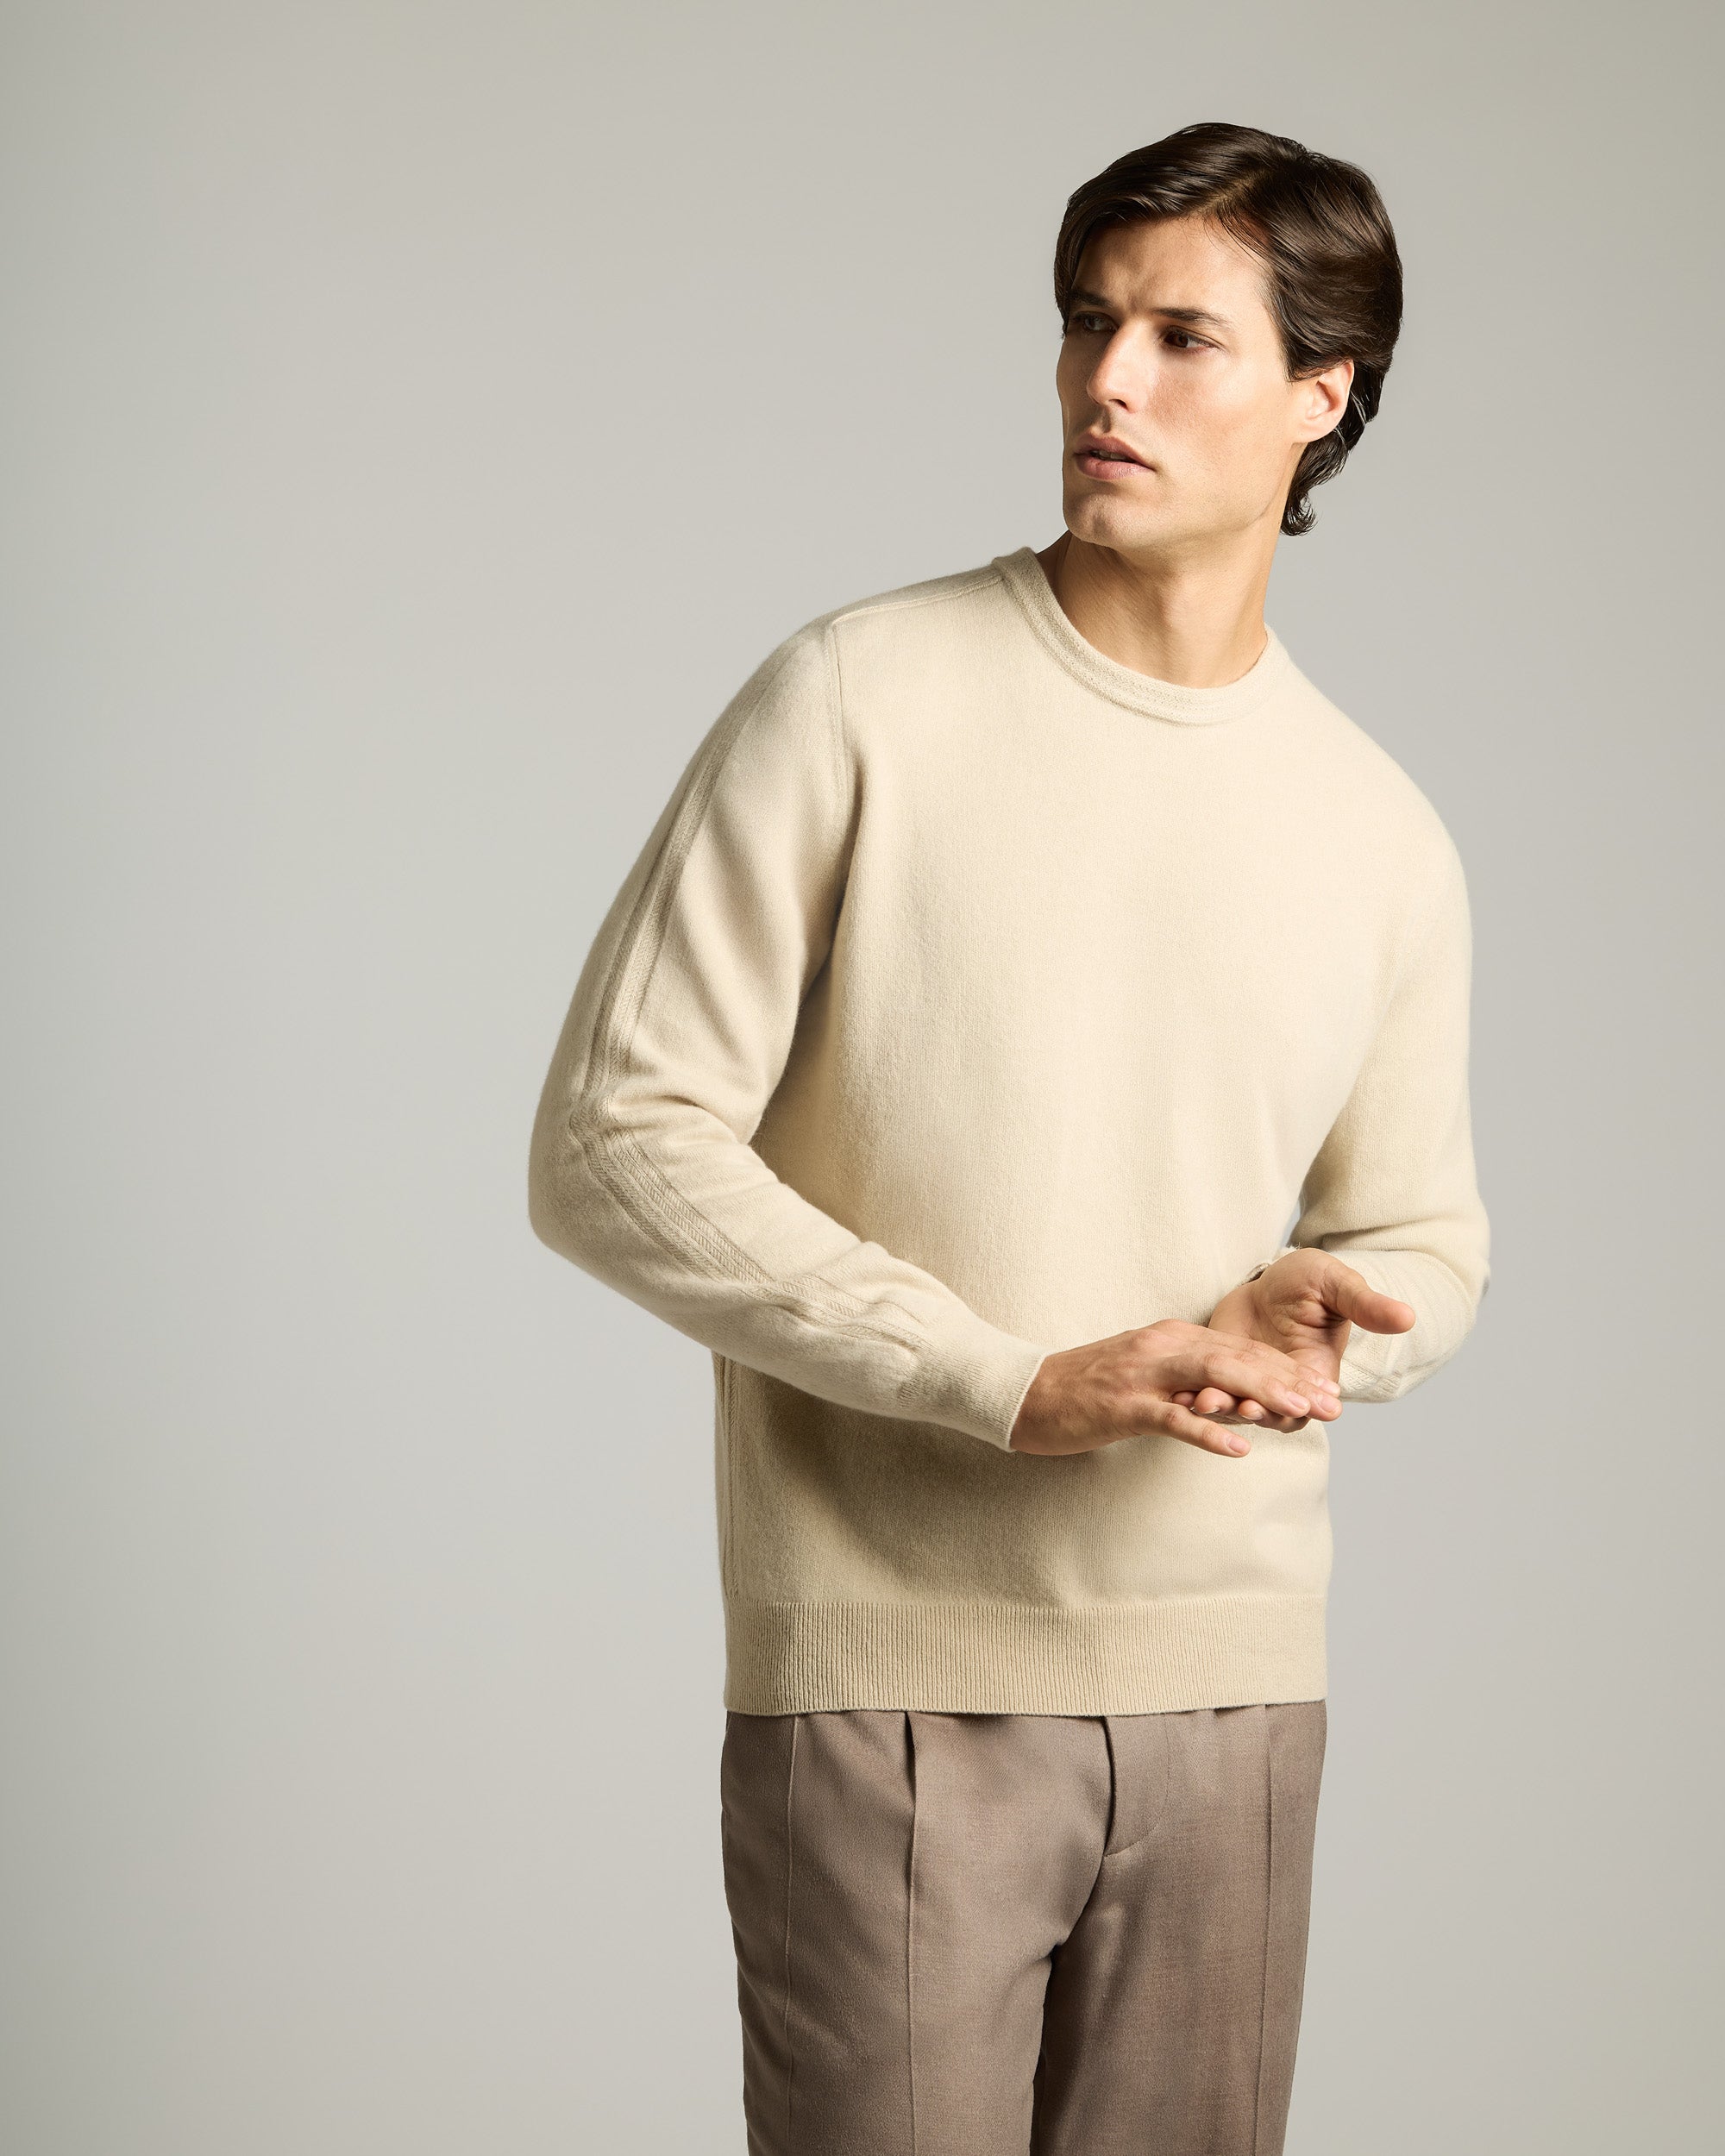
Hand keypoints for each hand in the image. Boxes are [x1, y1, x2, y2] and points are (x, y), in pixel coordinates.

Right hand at [1008, 1318, 1342, 1457]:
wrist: (1023, 1392)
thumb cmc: (1084, 1390)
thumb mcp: (1143, 1375)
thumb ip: (1185, 1380)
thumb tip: (1229, 1399)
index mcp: (1171, 1338)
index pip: (1241, 1348)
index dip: (1287, 1369)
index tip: (1324, 1392)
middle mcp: (1163, 1347)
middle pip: (1239, 1357)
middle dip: (1290, 1380)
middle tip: (1333, 1405)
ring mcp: (1143, 1375)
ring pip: (1214, 1378)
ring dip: (1262, 1394)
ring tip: (1301, 1412)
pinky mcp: (1123, 1405)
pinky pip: (1172, 1417)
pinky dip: (1208, 1431)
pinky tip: (1239, 1446)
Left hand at [1181, 1249, 1416, 1421]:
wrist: (1269, 1281)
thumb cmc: (1310, 1282)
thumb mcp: (1337, 1286)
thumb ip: (1367, 1305)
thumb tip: (1409, 1317)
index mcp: (1316, 1374)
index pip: (1307, 1404)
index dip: (1292, 1407)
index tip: (1276, 1405)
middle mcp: (1284, 1390)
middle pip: (1267, 1414)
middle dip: (1244, 1411)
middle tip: (1224, 1404)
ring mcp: (1250, 1387)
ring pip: (1234, 1409)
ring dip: (1216, 1408)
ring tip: (1196, 1402)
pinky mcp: (1220, 1377)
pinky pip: (1208, 1392)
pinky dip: (1193, 1396)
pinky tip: (1175, 1393)